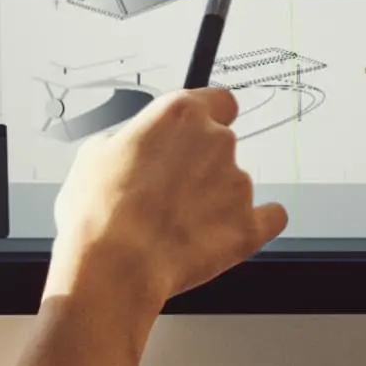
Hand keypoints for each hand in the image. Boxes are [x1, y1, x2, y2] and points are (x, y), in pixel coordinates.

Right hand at [50, 87, 288, 311]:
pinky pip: (269, 217)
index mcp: (181, 114)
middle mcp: (217, 141)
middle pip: (222, 143)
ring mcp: (238, 184)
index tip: (197, 132)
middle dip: (200, 164)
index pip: (219, 101)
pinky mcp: (248, 226)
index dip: (207, 118)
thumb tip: (136, 146)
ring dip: (213, 198)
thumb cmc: (99, 211)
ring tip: (176, 224)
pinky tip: (230, 230)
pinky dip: (255, 223)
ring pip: (234, 184)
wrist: (114, 264)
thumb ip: (131, 138)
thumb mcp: (96, 152)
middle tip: (168, 190)